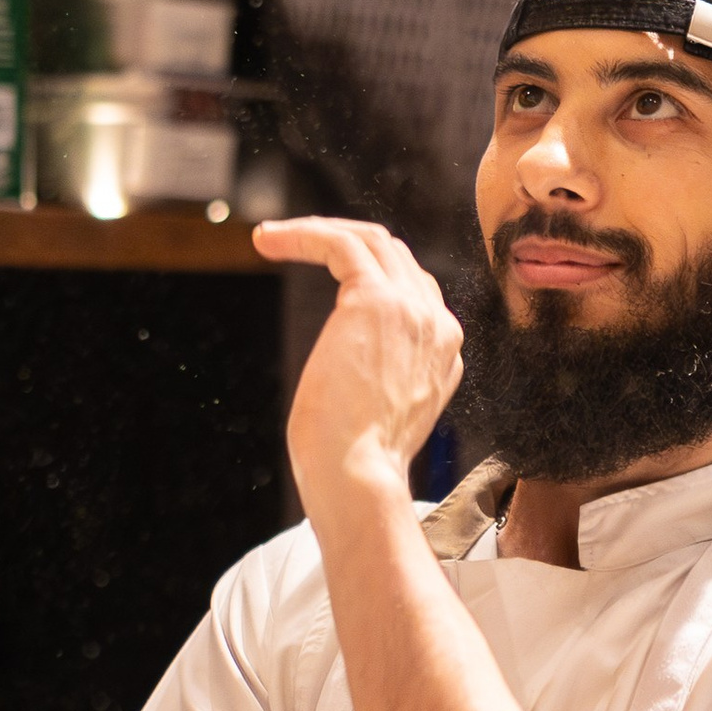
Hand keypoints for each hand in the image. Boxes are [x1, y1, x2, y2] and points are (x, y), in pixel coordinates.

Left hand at [254, 216, 464, 510]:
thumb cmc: (352, 463)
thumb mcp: (376, 410)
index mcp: (443, 355)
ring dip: (321, 231)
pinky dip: (305, 234)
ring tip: (273, 238)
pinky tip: (268, 241)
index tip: (327, 281)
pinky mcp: (377, 299)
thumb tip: (346, 363)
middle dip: (347, 243)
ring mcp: (413, 310)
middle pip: (398, 257)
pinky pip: (341, 244)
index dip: (370, 277)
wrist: (358, 478)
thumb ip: (378, 375)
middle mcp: (438, 326)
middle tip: (297, 244)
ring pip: (373, 241)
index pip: (415, 293)